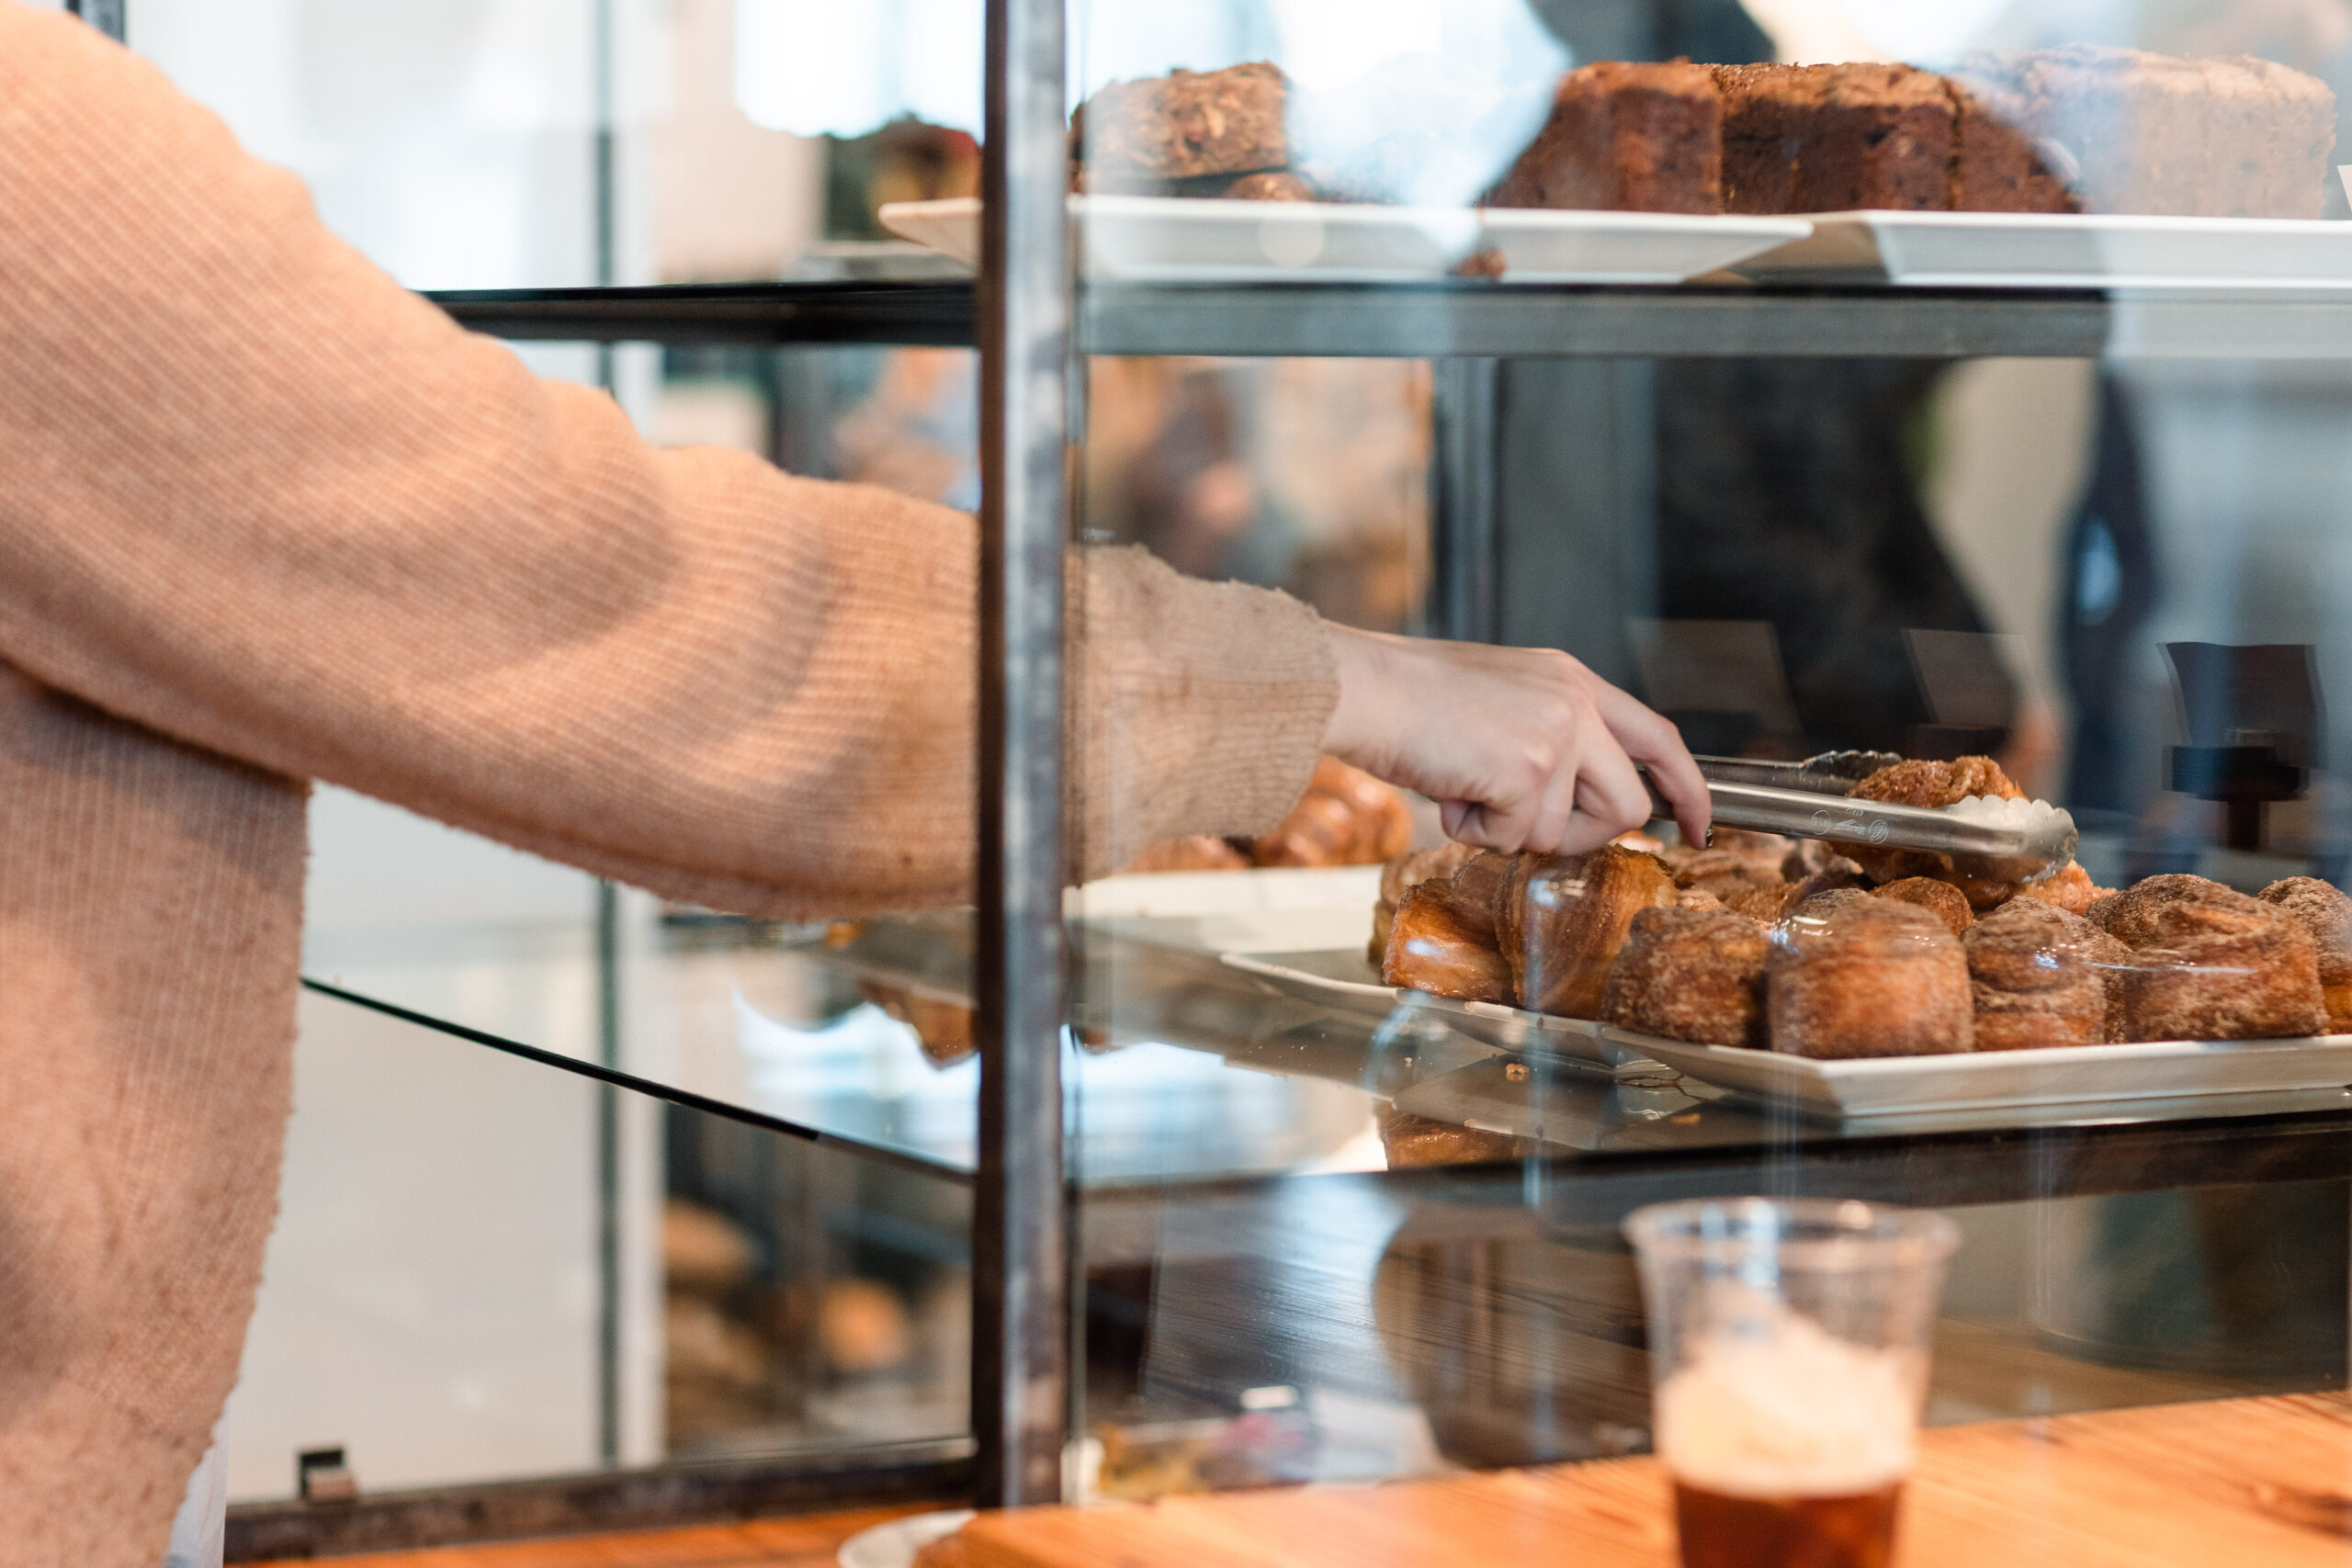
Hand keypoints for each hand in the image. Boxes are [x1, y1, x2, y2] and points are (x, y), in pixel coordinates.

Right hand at [1320, 625, 1709, 854]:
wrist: (1365, 689)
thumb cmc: (1410, 699)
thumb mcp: (1502, 698)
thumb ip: (1549, 736)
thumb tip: (1569, 808)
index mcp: (1573, 680)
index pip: (1660, 738)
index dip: (1688, 788)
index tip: (1699, 825)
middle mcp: (1576, 703)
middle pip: (1627, 805)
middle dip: (1580, 835)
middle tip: (1522, 824)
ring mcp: (1557, 734)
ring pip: (1565, 832)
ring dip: (1510, 830)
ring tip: (1465, 788)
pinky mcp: (1529, 769)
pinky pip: (1517, 839)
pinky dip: (1475, 832)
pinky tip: (1449, 792)